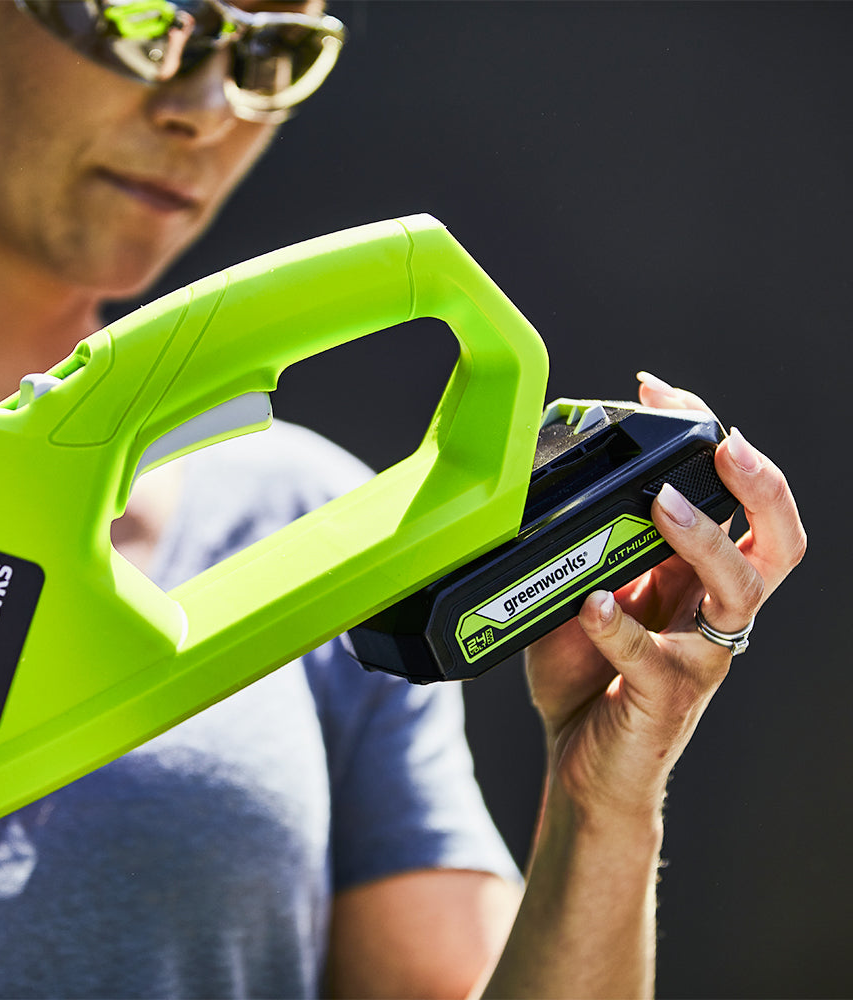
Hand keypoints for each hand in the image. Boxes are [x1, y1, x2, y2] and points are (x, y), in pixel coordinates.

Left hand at [525, 374, 806, 819]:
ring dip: (704, 541)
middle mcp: (710, 614)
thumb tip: (552, 488)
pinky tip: (594, 604)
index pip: (738, 506)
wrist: (581, 765)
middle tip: (721, 441)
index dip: (717, 448)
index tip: (663, 392)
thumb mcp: (585, 593)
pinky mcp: (662, 701)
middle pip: (774, 543)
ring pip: (738, 592)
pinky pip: (651, 660)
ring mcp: (694, 659)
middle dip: (758, 485)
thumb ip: (585, 549)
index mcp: (697, 581)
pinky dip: (622, 628)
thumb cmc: (587, 676)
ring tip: (660, 504)